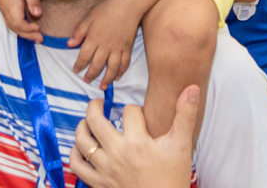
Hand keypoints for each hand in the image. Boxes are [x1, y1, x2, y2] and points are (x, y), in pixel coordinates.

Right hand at [0, 0, 42, 41]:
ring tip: (34, 31)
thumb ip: (32, 0)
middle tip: (40, 38)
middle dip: (26, 35)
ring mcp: (1, 3)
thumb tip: (37, 15)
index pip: (19, 25)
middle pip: (14, 27)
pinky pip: (9, 16)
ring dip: (22, 30)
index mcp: (10, 4)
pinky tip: (26, 19)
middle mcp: (4, 6)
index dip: (29, 31)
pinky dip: (18, 23)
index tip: (41, 32)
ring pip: (10, 23)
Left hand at [68, 0, 141, 84]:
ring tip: (102, 86)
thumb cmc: (106, 9)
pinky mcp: (128, 48)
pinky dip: (121, 72)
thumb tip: (69, 44)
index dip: (79, 65)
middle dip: (91, 75)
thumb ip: (79, 32)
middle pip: (97, 65)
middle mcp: (105, 47)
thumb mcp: (88, 18)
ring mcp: (118, 49)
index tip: (75, 70)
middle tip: (86, 80)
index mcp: (93, 39)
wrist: (127, 6)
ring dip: (106, 79)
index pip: (84, 57)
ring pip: (112, 68)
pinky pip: (124, 63)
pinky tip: (117, 77)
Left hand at [69, 85, 197, 187]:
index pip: (129, 111)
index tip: (138, 116)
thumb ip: (185, 116)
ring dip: (82, 126)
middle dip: (95, 106)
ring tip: (88, 121)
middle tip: (98, 103)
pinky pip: (77, 165)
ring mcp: (105, 168)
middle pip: (95, 119)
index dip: (135, 110)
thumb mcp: (181, 147)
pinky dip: (74, 153)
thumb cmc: (173, 179)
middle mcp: (117, 153)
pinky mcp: (98, 183)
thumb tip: (192, 88)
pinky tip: (81, 147)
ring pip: (82, 140)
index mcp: (137, 142)